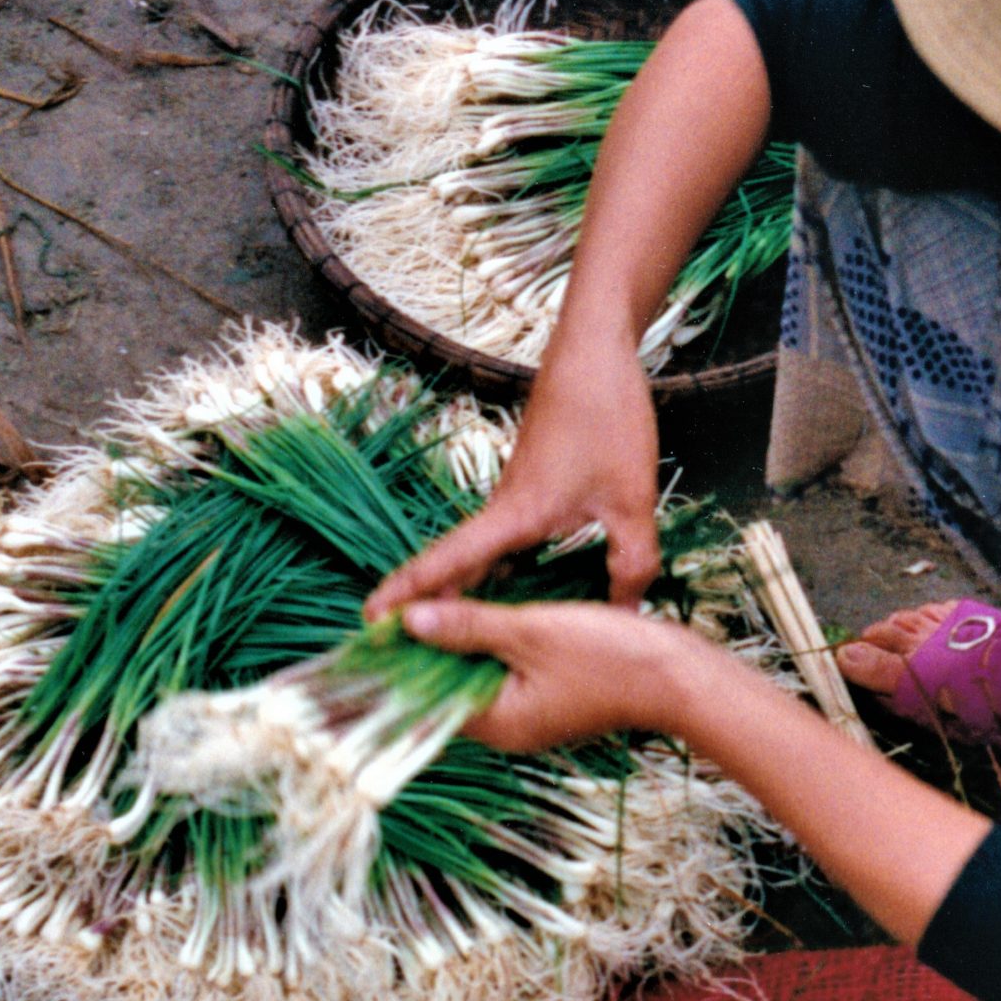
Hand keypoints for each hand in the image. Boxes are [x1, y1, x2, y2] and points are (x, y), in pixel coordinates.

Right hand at [367, 337, 660, 619]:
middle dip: (424, 605)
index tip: (369, 620)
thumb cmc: (606, 418)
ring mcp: (513, 502)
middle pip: (451, 568)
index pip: (447, 564)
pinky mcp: (529, 493)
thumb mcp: (630, 502)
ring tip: (446, 639)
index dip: (408, 594)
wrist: (596, 353)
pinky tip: (509, 600)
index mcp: (513, 516)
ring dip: (458, 594)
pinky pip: (501, 546)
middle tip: (393, 646)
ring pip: (478, 559)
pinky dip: (493, 576)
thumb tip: (625, 617)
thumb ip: (631, 564)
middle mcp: (502, 512)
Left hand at [400, 595, 704, 753]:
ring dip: (454, 647)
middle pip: (449, 691)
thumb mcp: (530, 630)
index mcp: (500, 723)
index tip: (376, 632)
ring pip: (476, 679)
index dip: (401, 666)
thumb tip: (408, 621)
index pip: (429, 701)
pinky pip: (503, 674)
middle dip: (424, 654)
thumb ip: (468, 625)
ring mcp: (531, 715)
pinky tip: (473, 616)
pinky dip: (485, 648)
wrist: (677, 676)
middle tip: (392, 614)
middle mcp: (510, 728)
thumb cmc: (608, 656)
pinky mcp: (549, 698)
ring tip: (423, 608)